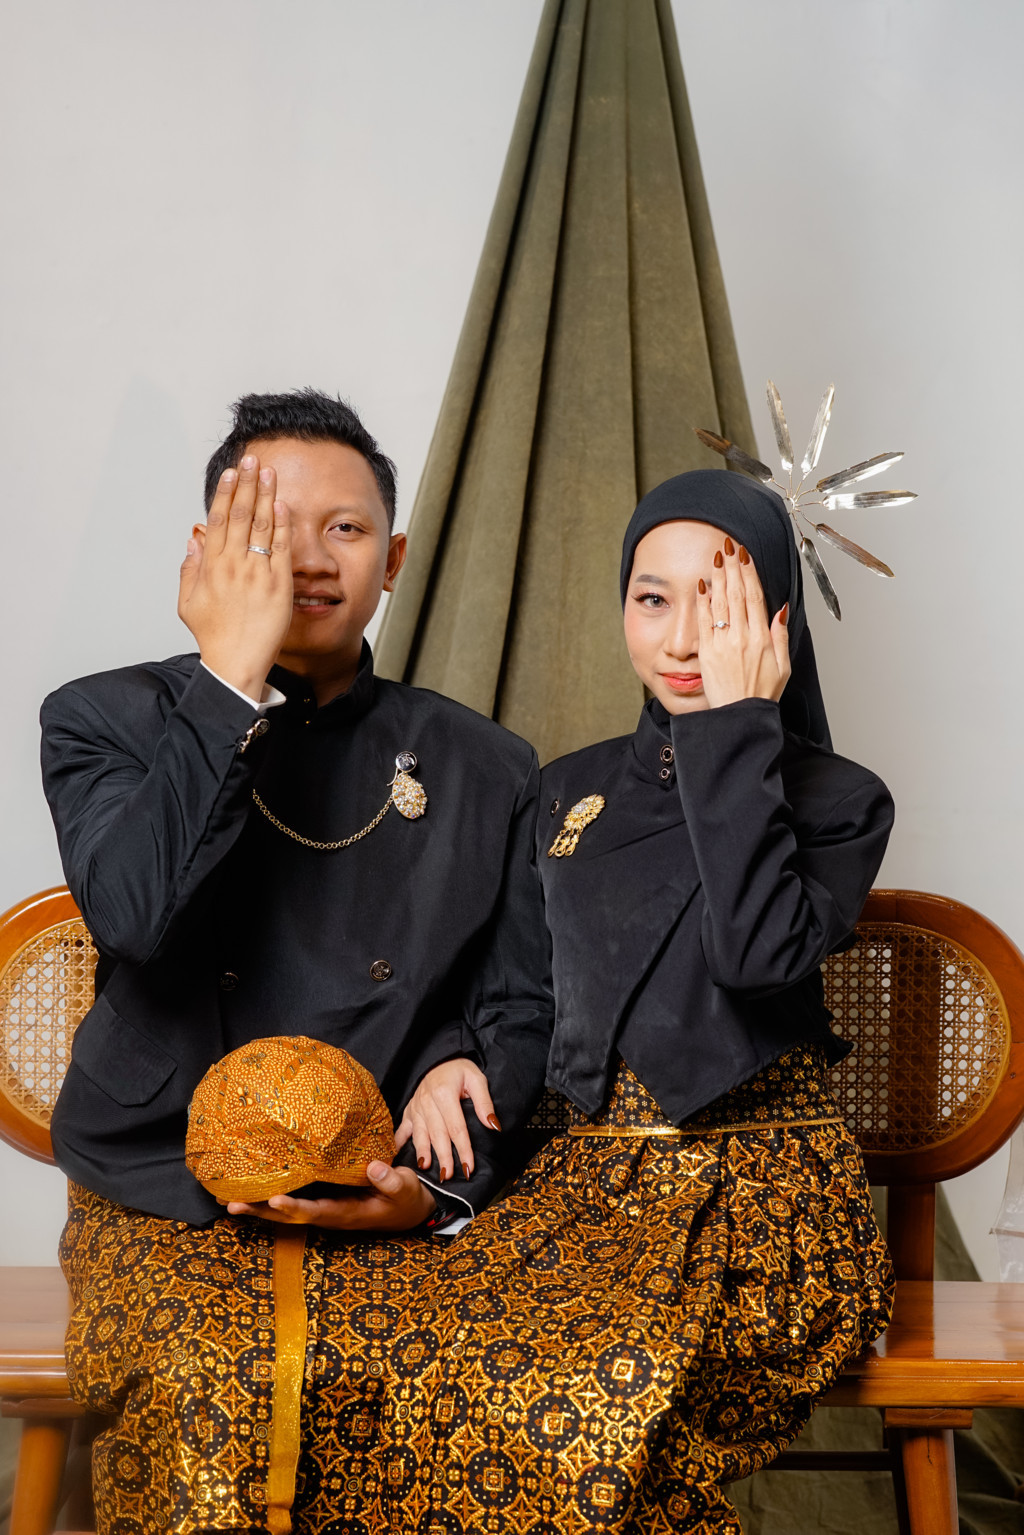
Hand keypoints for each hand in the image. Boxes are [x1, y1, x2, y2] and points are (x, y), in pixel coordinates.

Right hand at [178, 454, 292, 700]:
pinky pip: (281, 549)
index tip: (231, 472)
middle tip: (252, 458)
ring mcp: (257, 574)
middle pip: (239, 515)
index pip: (217, 520)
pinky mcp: (278, 586)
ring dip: (266, 495)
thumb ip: (189, 570)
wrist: (236, 663)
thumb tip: (193, 541)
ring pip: (261, 526)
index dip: (225, 493)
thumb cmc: (213, 636)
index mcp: (211, 567)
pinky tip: (284, 504)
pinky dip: (283, 525)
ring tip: (269, 472)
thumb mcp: (188, 603)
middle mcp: (233, 565)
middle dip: (246, 484)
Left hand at [224, 1163, 435, 1230]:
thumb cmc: (406, 1198)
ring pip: (287, 1212)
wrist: (409, 1209)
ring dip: (259, 1207)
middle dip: (262, 1211)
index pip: (316, 1212)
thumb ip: (391, 1180)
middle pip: (290, 1217)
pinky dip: (271, 1199)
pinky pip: (294, 1201)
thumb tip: (374, 1167)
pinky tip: (253, 1190)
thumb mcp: (405, 1189)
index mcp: (348, 1214)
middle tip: (232, 1204)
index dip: (295, 1208)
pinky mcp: (323, 1201)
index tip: (275, 1200)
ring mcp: (324, 1209)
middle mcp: (330, 1215)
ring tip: (229, 1202)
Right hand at [394, 1058, 498, 1182]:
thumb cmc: (459, 1070)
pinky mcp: (409, 1110)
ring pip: (420, 1134)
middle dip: (443, 1156)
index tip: (468, 1167)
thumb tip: (493, 1125)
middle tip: (448, 1176)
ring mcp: (416, 1107)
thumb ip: (484, 1102)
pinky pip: (402, 1129)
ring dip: (423, 1152)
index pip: (457, 1127)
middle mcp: (427, 1102)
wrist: (439, 1058)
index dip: (463, 1149)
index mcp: (444, 1094)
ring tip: (426, 1169)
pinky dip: (399, 1143)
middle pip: (437, 1134)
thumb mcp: (476, 1079)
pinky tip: (398, 1156)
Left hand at [697, 538, 790, 708]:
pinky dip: (703, 602)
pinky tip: (702, 585)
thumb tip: (780, 609)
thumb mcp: (783, 666)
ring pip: (721, 603)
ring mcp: (724, 644)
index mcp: (763, 638)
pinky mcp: (708, 653)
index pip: (755, 597)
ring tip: (716, 556)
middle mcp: (743, 637)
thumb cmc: (761, 694)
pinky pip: (704, 622)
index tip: (745, 555)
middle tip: (729, 545)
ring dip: (718, 577)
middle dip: (733, 567)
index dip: (749, 573)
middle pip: (737, 593)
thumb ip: (780, 636)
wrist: (740, 717)